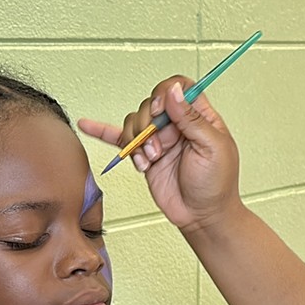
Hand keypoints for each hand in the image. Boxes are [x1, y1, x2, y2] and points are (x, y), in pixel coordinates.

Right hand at [79, 76, 241, 234]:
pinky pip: (121, 138)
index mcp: (200, 117)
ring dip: (137, 141)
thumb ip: (193, 119)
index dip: (166, 94)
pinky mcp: (145, 155)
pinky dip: (103, 131)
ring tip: (149, 159)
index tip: (162, 111)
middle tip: (157, 147)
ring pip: (135, 122)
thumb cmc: (216, 184)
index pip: (179, 88)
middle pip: (151, 104)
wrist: (202, 215)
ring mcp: (160, 139)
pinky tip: (88, 125)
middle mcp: (177, 125)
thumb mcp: (213, 148)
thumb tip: (175, 92)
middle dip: (148, 125)